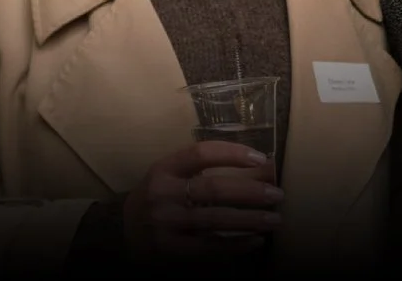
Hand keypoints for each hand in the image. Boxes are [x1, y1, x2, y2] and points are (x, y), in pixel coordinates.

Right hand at [123, 140, 283, 258]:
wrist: (123, 228)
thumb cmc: (159, 194)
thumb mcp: (173, 174)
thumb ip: (206, 169)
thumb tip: (262, 167)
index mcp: (165, 167)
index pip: (202, 153)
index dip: (233, 154)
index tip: (261, 159)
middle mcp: (164, 193)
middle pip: (213, 189)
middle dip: (250, 192)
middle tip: (277, 194)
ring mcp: (165, 222)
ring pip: (214, 220)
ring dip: (249, 220)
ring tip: (275, 219)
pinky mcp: (169, 247)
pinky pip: (208, 246)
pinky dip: (235, 244)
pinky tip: (256, 240)